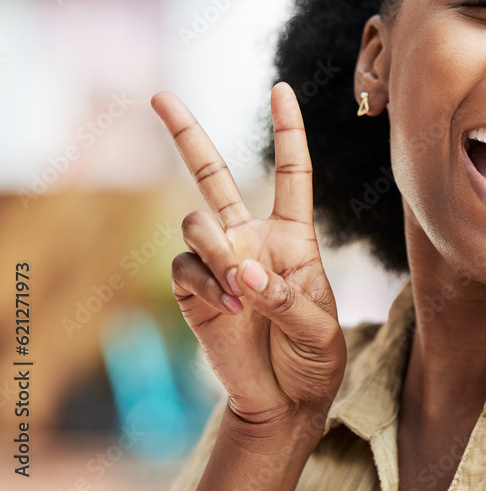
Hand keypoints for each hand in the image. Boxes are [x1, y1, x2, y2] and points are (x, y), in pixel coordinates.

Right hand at [151, 83, 345, 427]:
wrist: (284, 401)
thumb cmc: (313, 358)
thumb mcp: (320, 327)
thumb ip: (286, 298)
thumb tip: (243, 273)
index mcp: (292, 236)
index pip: (291, 174)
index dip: (287, 131)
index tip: (280, 89)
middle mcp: (250, 239)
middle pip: (213, 177)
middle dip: (186, 135)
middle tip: (160, 96)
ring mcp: (217, 262)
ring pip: (196, 223)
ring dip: (218, 252)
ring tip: (241, 292)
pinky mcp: (192, 289)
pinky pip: (184, 265)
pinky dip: (206, 283)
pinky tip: (229, 308)